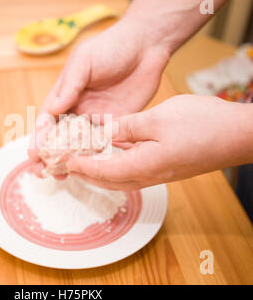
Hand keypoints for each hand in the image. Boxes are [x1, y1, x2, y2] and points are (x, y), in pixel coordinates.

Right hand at [28, 18, 170, 167]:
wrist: (146, 46)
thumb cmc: (111, 47)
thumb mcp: (85, 60)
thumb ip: (70, 84)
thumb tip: (53, 108)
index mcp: (65, 94)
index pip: (47, 120)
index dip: (39, 138)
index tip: (34, 155)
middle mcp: (77, 109)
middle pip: (59, 137)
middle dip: (49, 155)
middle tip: (42, 172)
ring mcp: (96, 118)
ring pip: (78, 145)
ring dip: (68, 160)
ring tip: (60, 176)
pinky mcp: (116, 124)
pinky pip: (102, 144)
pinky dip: (93, 157)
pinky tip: (88, 169)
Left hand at [66, 95, 252, 190]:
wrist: (238, 135)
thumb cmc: (202, 125)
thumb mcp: (157, 119)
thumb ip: (127, 127)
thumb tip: (105, 132)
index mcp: (141, 165)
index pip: (101, 171)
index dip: (81, 166)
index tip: (64, 162)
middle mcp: (148, 175)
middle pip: (108, 179)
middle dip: (86, 174)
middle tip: (68, 166)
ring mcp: (158, 173)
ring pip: (120, 177)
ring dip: (99, 171)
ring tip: (83, 162)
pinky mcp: (166, 167)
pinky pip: (133, 170)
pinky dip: (116, 164)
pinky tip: (112, 152)